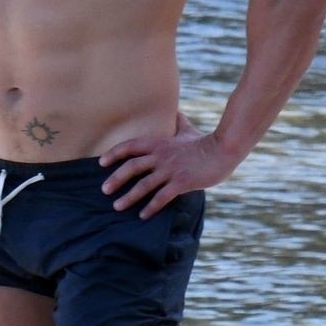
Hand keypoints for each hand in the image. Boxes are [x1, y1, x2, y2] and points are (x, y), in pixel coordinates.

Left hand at [101, 116, 239, 217]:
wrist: (223, 150)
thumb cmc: (205, 141)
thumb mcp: (188, 129)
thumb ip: (178, 122)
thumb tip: (175, 110)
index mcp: (160, 143)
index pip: (130, 146)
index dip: (114, 154)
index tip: (101, 163)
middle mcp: (161, 156)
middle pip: (132, 167)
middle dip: (115, 179)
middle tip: (104, 190)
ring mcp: (171, 170)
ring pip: (144, 185)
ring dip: (129, 197)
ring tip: (117, 207)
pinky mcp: (181, 182)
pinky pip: (161, 197)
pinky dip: (151, 207)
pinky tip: (143, 215)